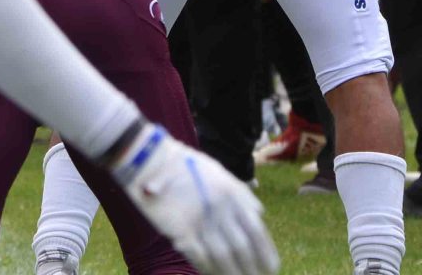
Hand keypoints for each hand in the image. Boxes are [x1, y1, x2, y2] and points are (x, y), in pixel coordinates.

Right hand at [111, 124, 277, 274]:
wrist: (150, 159)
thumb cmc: (185, 165)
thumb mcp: (219, 172)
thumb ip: (241, 193)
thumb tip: (259, 214)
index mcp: (232, 193)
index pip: (256, 230)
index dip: (266, 253)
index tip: (271, 268)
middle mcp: (220, 207)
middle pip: (242, 248)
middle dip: (251, 269)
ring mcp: (200, 220)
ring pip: (223, 257)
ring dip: (231, 273)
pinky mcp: (180, 230)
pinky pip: (199, 257)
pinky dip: (208, 270)